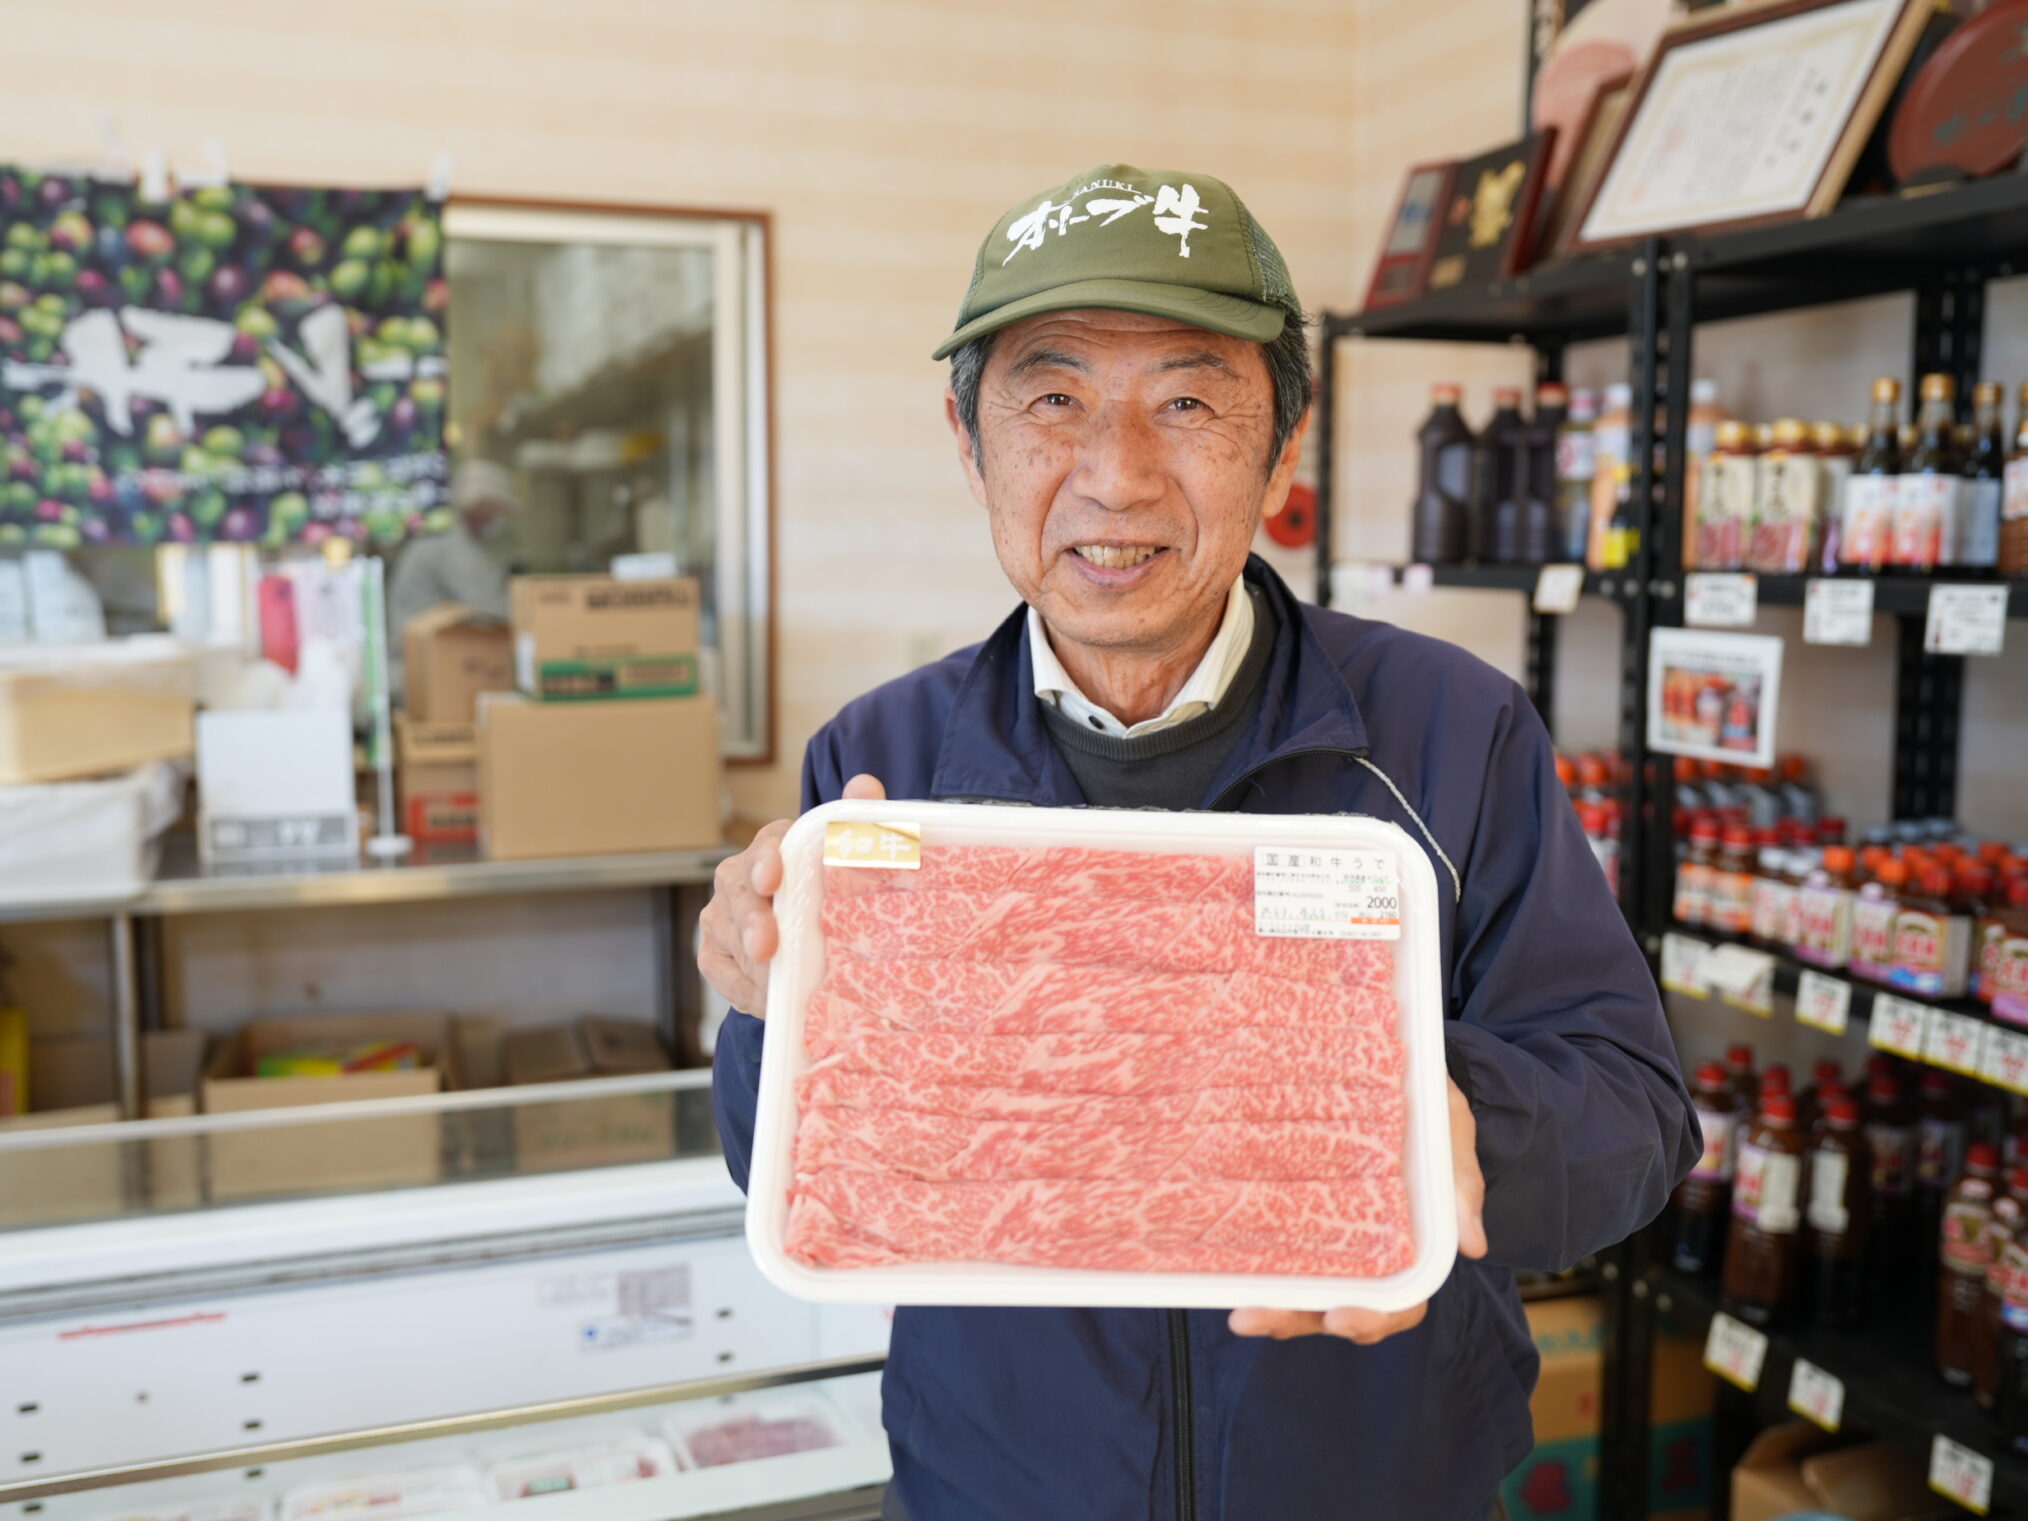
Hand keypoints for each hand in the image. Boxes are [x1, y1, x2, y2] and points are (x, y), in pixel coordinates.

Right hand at [698, 773, 886, 1015]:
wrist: (817, 935)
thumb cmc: (834, 888)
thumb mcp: (855, 856)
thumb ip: (860, 820)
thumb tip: (864, 785)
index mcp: (777, 844)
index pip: (767, 843)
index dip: (766, 860)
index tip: (772, 880)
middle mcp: (741, 875)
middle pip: (737, 891)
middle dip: (749, 920)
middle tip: (766, 947)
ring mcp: (722, 914)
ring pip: (726, 935)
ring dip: (752, 964)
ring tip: (779, 988)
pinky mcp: (713, 951)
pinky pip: (720, 971)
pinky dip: (743, 990)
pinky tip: (766, 1002)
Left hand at [1227, 1077, 1486, 1344]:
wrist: (1397, 1071)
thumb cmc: (1432, 1110)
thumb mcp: (1453, 1134)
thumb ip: (1461, 1183)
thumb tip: (1474, 1244)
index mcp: (1411, 1244)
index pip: (1398, 1302)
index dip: (1372, 1318)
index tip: (1339, 1317)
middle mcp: (1366, 1250)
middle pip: (1335, 1305)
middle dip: (1296, 1319)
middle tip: (1252, 1317)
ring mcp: (1328, 1232)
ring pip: (1301, 1287)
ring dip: (1270, 1305)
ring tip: (1238, 1313)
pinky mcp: (1294, 1206)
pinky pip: (1274, 1245)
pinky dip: (1252, 1262)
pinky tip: (1220, 1266)